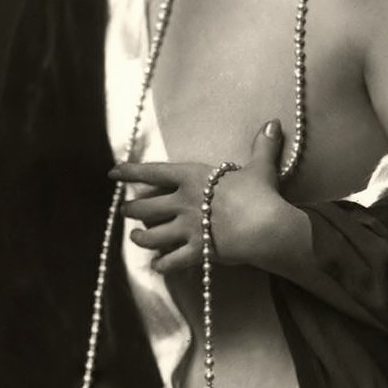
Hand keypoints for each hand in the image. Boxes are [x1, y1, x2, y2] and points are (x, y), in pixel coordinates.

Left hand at [112, 119, 288, 274]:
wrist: (267, 226)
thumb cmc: (261, 193)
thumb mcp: (260, 167)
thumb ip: (263, 146)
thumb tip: (274, 122)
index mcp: (192, 178)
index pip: (153, 172)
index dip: (130, 171)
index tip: (112, 173)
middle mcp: (182, 202)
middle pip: (145, 207)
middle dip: (131, 209)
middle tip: (124, 210)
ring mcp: (186, 228)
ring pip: (151, 236)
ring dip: (140, 237)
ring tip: (135, 237)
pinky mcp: (196, 251)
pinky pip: (171, 261)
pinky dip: (162, 265)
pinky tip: (157, 265)